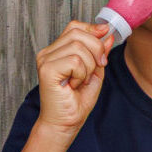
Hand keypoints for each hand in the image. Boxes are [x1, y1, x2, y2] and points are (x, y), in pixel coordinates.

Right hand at [34, 21, 112, 137]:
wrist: (65, 124)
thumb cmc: (76, 102)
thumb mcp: (94, 72)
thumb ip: (99, 53)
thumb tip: (107, 33)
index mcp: (57, 51)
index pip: (74, 27)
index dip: (92, 30)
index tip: (105, 38)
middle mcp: (48, 53)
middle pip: (79, 34)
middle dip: (95, 50)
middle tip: (95, 70)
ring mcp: (45, 60)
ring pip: (78, 47)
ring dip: (88, 67)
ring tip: (80, 81)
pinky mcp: (47, 69)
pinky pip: (74, 60)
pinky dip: (81, 74)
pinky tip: (73, 85)